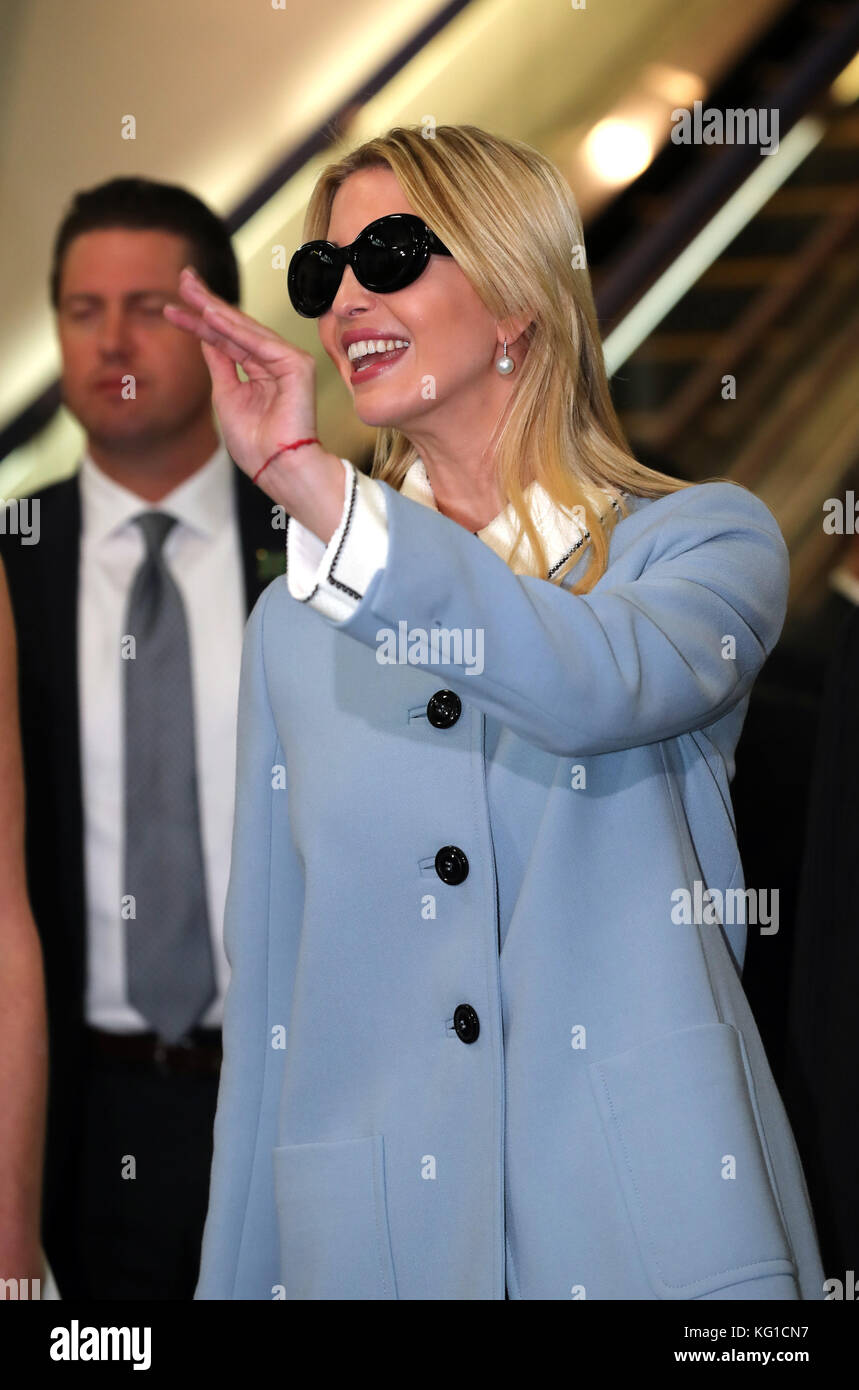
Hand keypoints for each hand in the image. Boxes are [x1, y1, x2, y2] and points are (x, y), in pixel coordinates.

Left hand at [163, 267, 318, 486]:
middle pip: (236, 326)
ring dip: (215, 308)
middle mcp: (275, 362)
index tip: (173, 307)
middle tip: (183, 277)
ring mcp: (288, 361)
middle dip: (207, 302)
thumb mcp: (226, 395)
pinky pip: (258, 342)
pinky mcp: (296, 365)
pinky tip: (209, 314)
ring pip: (244, 329)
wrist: (277, 468)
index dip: (200, 322)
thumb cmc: (256, 444)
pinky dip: (233, 328)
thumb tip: (205, 332)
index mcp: (260, 371)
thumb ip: (220, 362)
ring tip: (189, 290)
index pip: (226, 339)